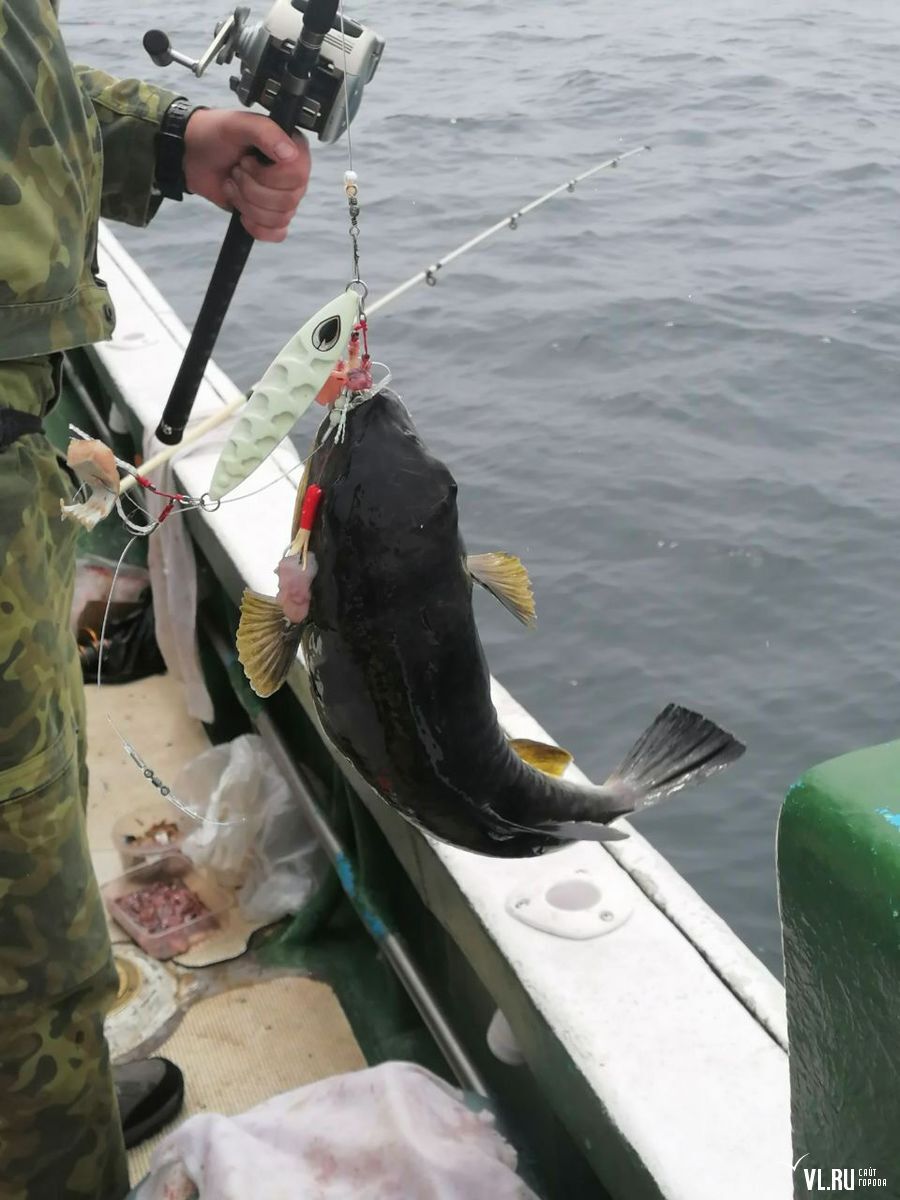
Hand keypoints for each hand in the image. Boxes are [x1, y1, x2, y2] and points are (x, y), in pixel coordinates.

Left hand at [183, 109, 310, 242]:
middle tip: (237, 171)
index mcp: (293, 148)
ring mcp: (283, 197)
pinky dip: (256, 226)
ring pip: (279, 218)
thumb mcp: (238, 124)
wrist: (193, 156)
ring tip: (234, 184)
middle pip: (288, 200)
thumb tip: (291, 155)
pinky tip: (241, 212)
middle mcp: (293, 175)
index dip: (269, 175)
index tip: (247, 161)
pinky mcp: (270, 216)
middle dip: (252, 189)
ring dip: (248, 204)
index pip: (298, 175)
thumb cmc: (215, 135)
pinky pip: (276, 233)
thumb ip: (266, 132)